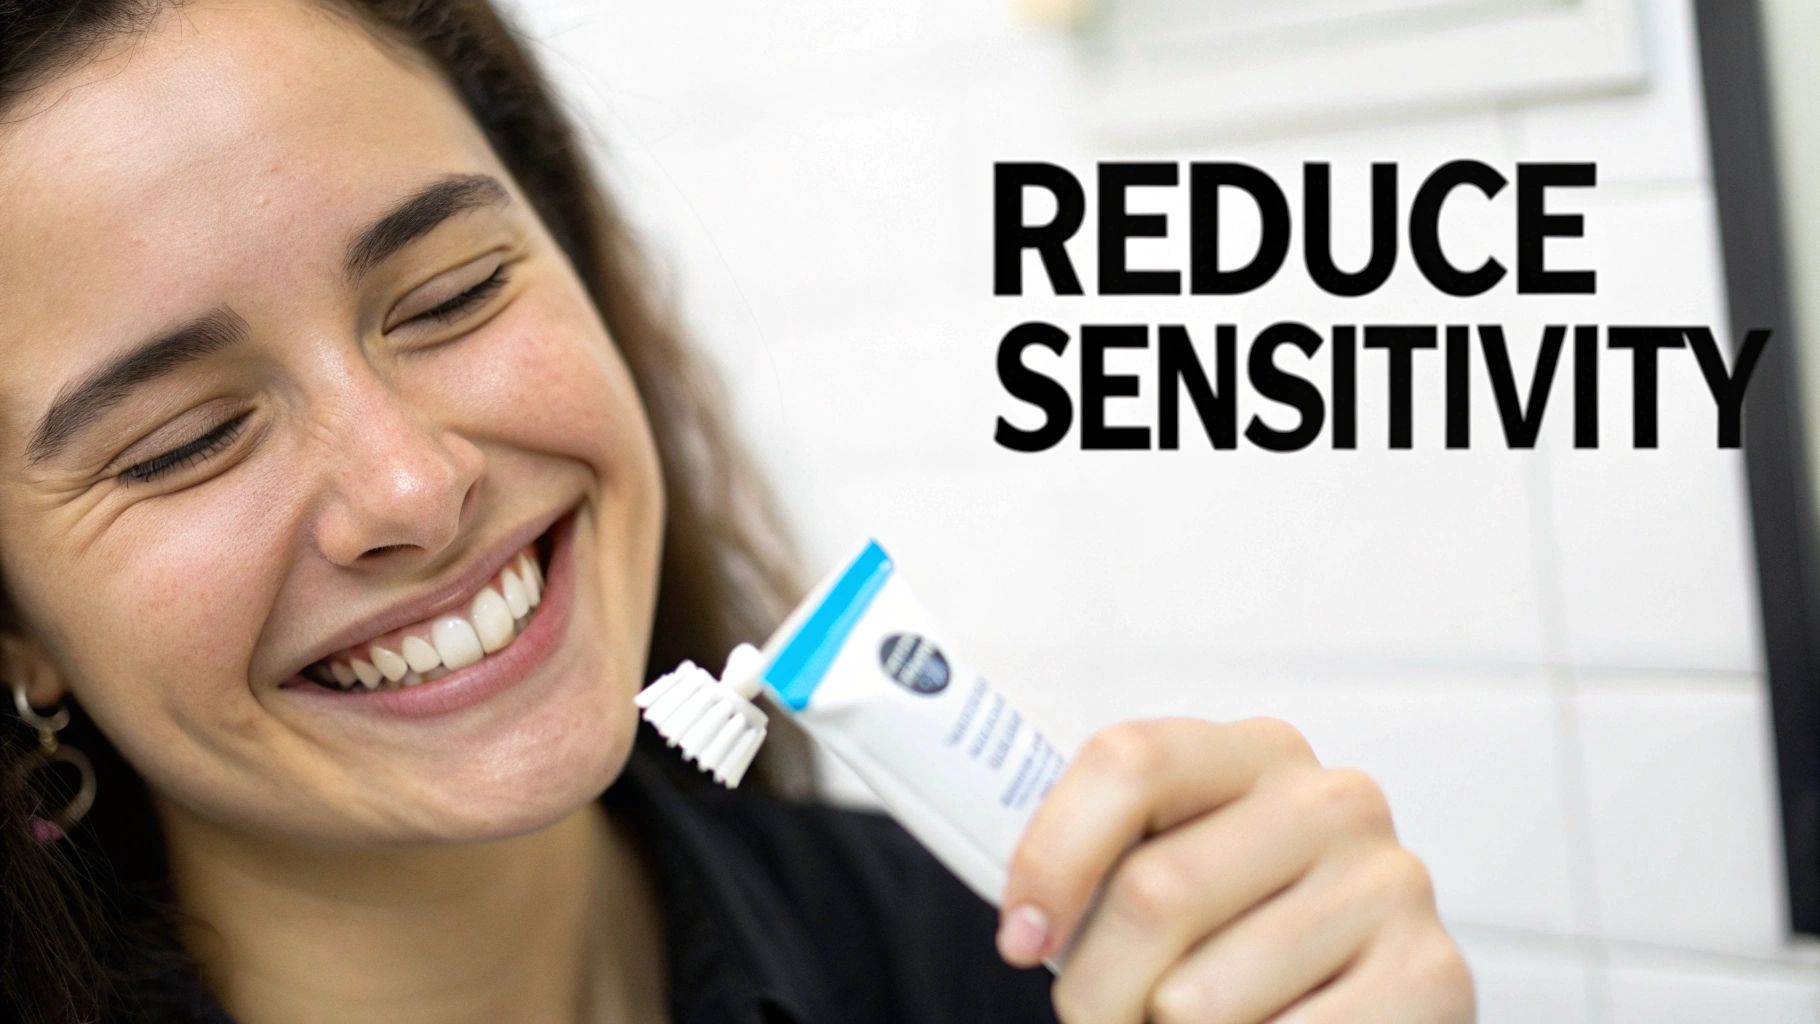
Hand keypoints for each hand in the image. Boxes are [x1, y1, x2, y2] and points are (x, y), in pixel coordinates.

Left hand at [998, 717, 1474, 1022]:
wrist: (1370, 1013)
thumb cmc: (1239, 946)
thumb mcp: (1176, 877)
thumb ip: (1107, 868)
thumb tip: (1025, 919)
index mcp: (1254, 755)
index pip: (1131, 762)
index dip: (1053, 854)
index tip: (1020, 938)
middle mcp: (1333, 800)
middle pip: (1154, 891)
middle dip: (1095, 987)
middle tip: (1096, 1019)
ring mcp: (1390, 884)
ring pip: (1196, 998)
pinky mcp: (1433, 975)